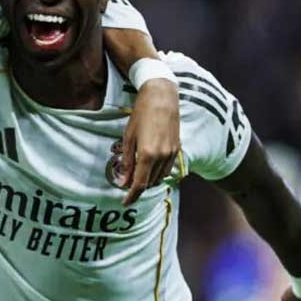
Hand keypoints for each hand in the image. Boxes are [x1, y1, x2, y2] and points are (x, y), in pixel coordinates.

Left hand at [118, 78, 179, 205]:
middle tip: (127, 183)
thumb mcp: (128, 137)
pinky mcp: (177, 149)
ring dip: (149, 180)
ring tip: (138, 174)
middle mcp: (162, 157)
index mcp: (148, 154)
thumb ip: (127, 161)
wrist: (162, 97)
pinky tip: (150, 166)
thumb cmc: (141, 114)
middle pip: (150, 183)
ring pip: (160, 178)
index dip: (131, 196)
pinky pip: (168, 169)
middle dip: (138, 187)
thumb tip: (123, 180)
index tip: (125, 203)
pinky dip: (158, 172)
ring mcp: (172, 153)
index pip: (140, 184)